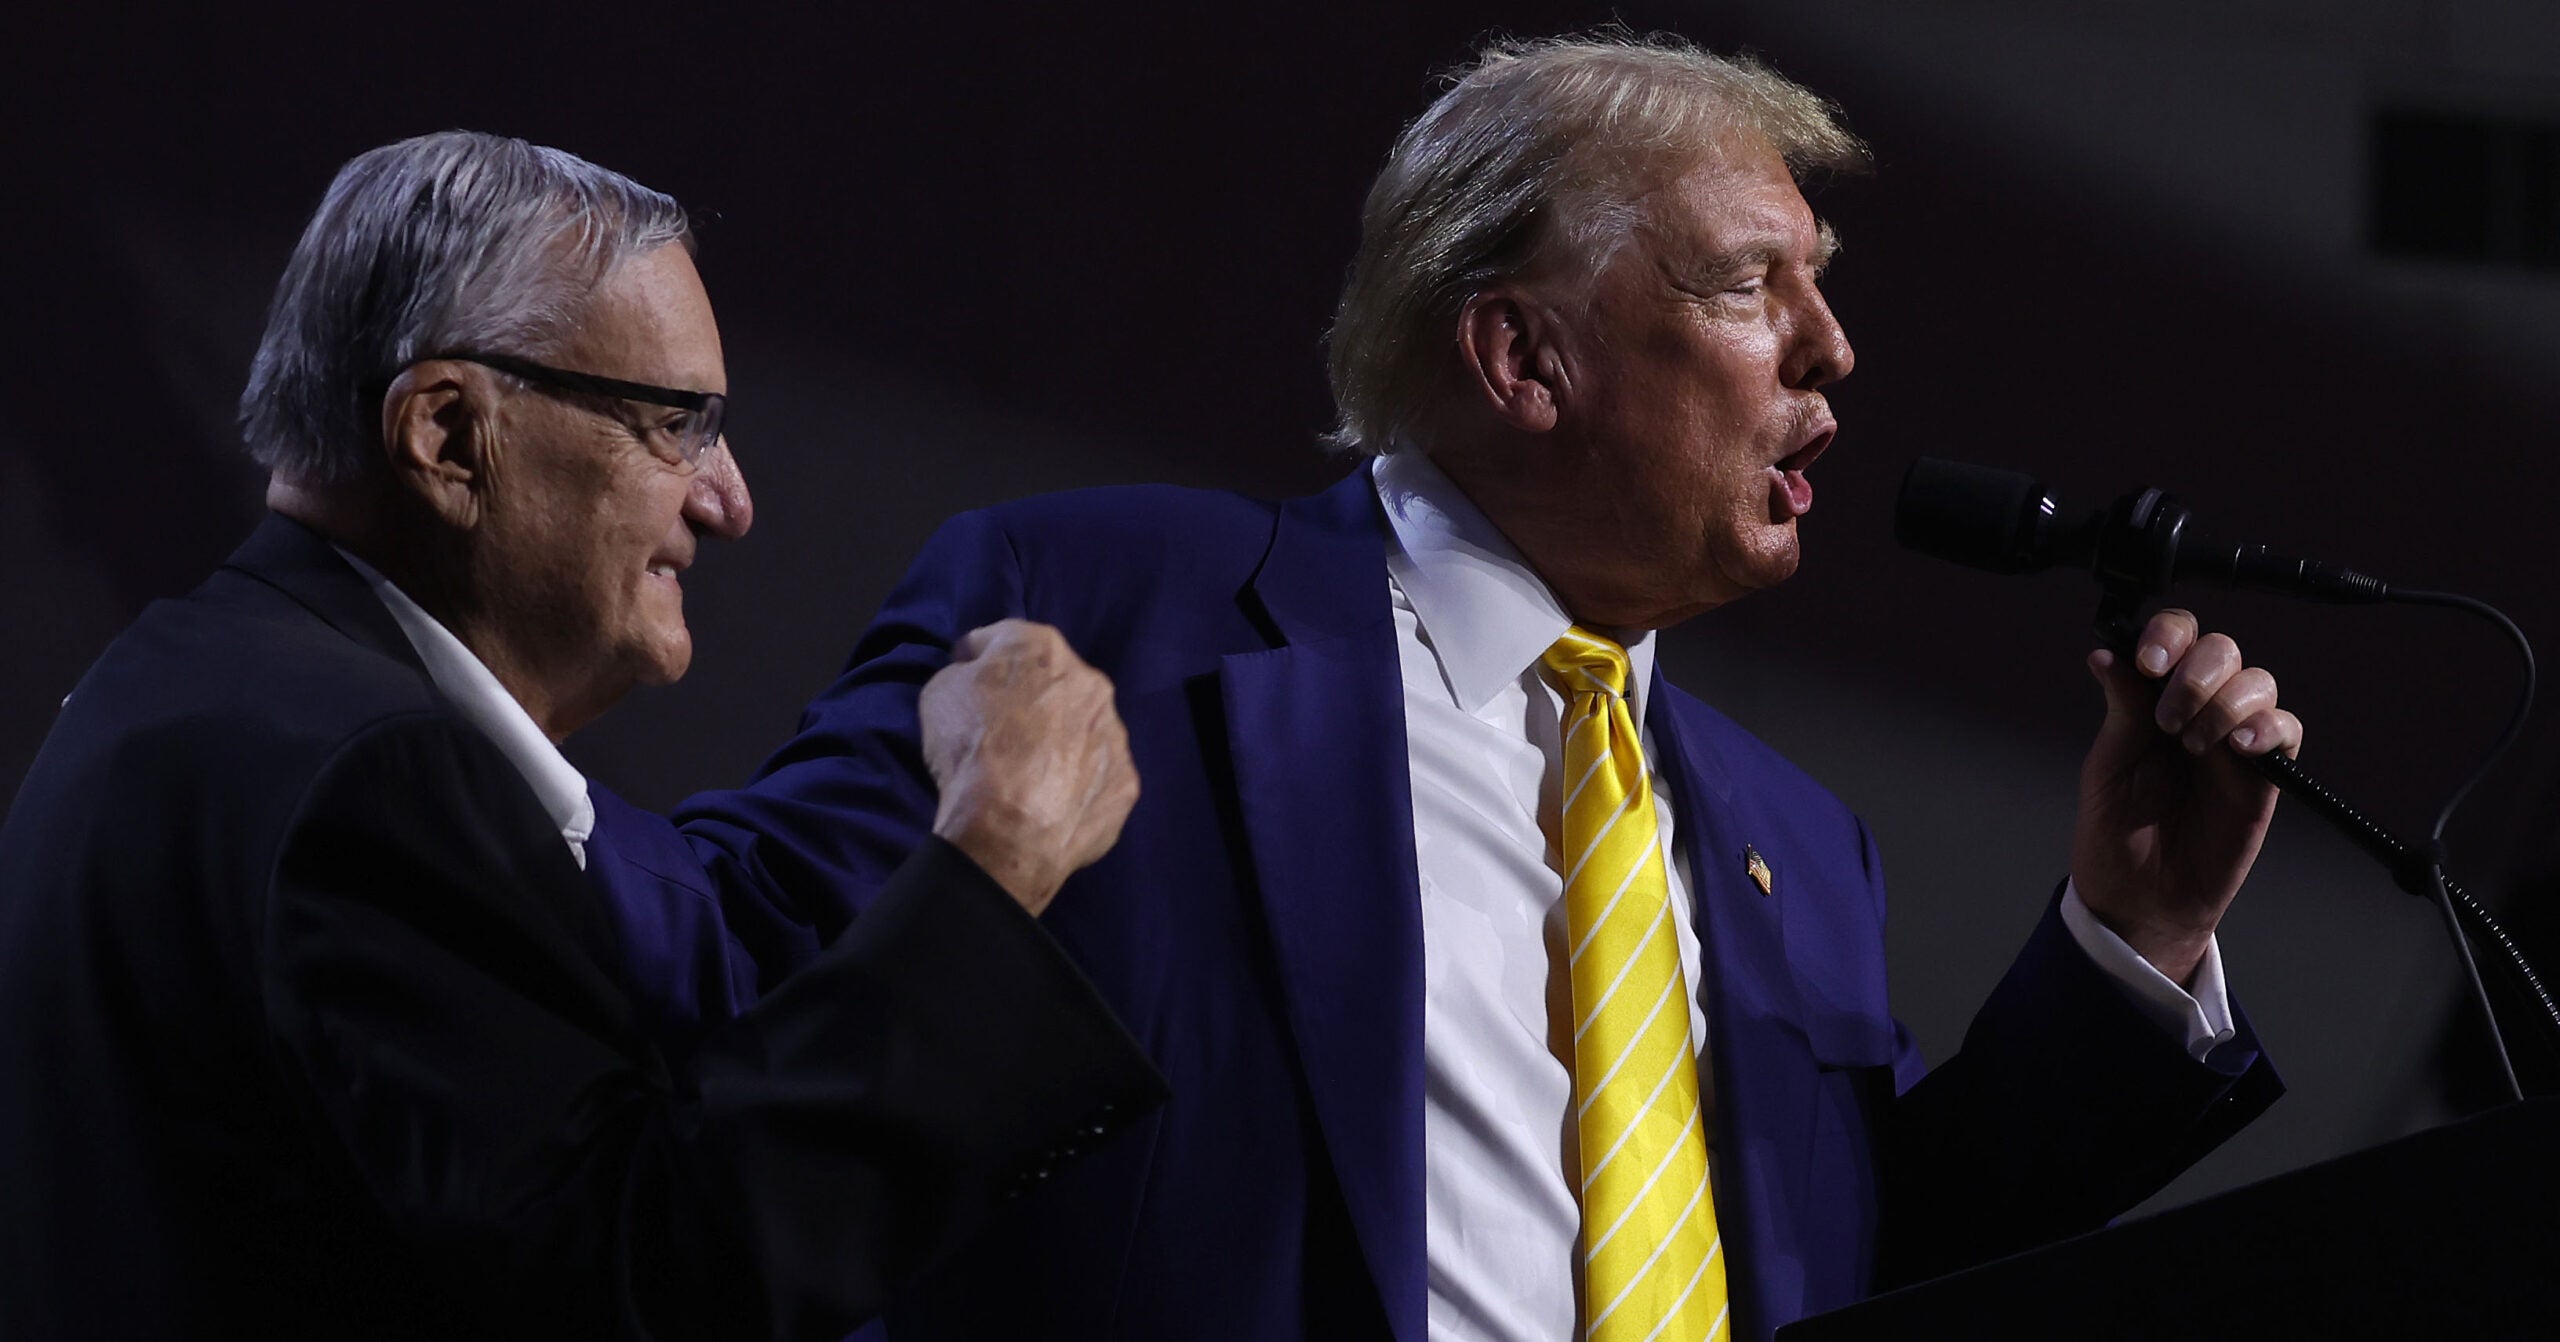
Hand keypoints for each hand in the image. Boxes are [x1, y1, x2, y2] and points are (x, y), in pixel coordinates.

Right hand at [919, 620, 1138, 915]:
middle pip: (1055, 683)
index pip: (1003, 640)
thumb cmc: (970, 748)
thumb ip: (965, 672)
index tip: (966, 677)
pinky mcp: (1126, 781)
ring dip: (1063, 741)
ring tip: (1032, 774)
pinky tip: (1053, 803)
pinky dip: (1079, 785)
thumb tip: (975, 672)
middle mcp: (1090, 682)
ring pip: (1085, 728)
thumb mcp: (939, 693)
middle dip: (1031, 698)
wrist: (1007, 826)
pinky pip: (1098, 775)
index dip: (978, 659)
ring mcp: (1116, 733)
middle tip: (1003, 731)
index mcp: (1042, 649)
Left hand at [2070, 609, 2303, 984]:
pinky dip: (2267, 728)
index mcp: (2154, 699)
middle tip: (2168, 719)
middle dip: (2197, 673)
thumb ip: (2122, 710)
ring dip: (2226, 702)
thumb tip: (2106, 653)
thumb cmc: (2117, 831)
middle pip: (2223, 650)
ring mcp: (2234, 740)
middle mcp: (2199, 709)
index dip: (2170, 635)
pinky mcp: (2265, 776)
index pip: (2177, 638)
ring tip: (2194, 745)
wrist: (2140, 897)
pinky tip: (2238, 747)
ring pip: (2258, 683)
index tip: (2150, 661)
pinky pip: (2286, 731)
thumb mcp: (2108, 767)